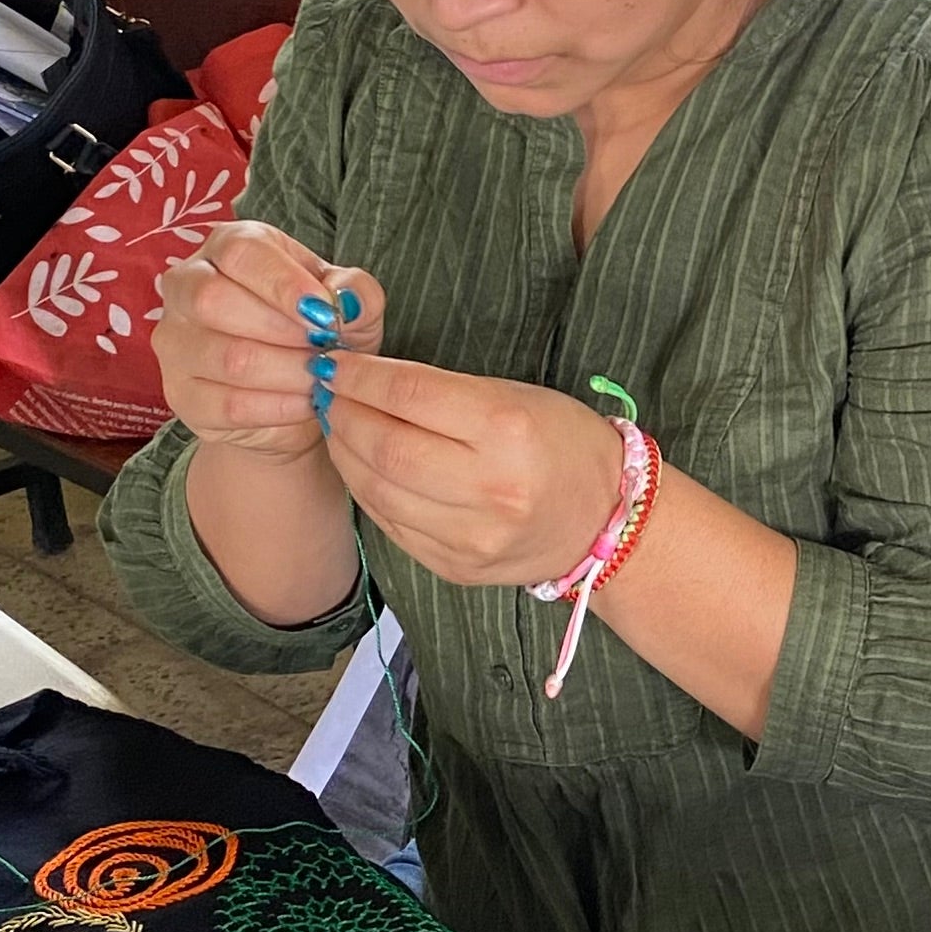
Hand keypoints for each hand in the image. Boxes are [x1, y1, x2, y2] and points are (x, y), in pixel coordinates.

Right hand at [151, 224, 381, 463]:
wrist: (295, 400)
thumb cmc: (317, 336)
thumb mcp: (348, 306)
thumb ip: (356, 292)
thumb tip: (345, 298)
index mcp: (227, 246)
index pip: (240, 251)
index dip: (284, 282)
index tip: (325, 314)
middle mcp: (187, 286)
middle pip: (214, 299)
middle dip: (283, 330)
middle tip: (324, 350)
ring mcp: (175, 343)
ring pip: (226, 357)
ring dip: (288, 373)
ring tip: (320, 378)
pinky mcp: (181, 395)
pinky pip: (228, 403)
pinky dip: (279, 407)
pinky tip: (305, 404)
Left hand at [316, 354, 629, 588]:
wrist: (602, 518)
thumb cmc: (560, 442)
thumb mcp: (514, 397)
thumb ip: (441, 391)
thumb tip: (362, 380)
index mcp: (508, 429)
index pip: (410, 395)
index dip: (360, 377)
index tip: (334, 365)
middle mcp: (490, 487)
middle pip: (385, 446)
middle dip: (343, 415)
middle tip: (328, 396)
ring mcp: (471, 536)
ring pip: (378, 490)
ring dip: (345, 454)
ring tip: (338, 428)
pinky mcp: (455, 567)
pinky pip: (390, 525)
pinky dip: (367, 490)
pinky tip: (362, 467)